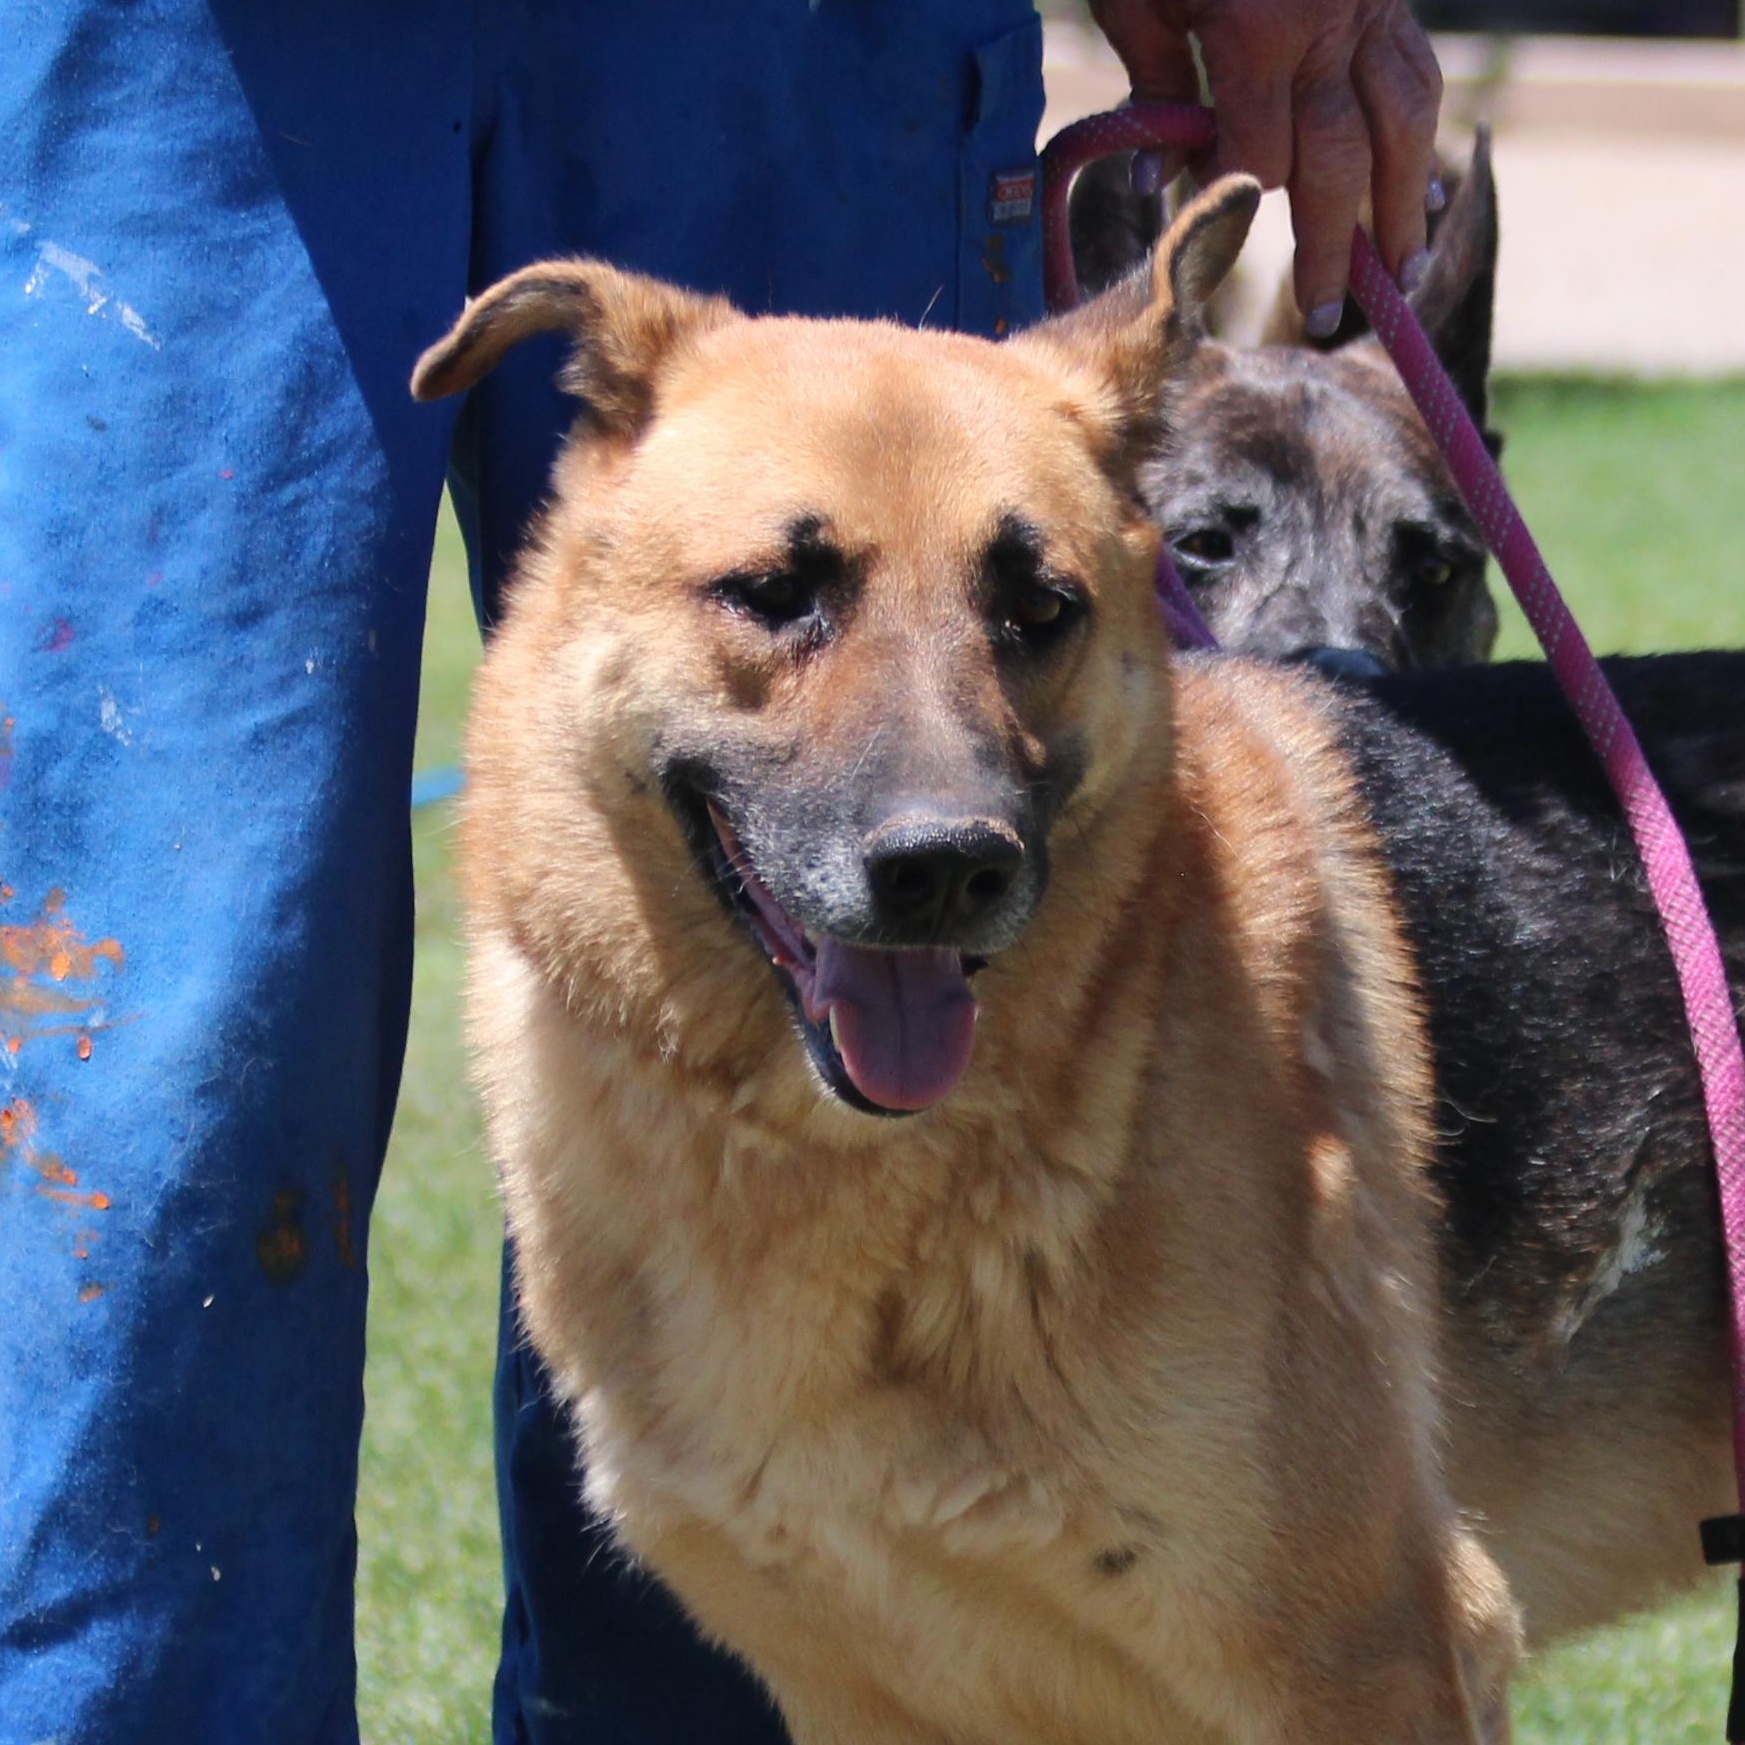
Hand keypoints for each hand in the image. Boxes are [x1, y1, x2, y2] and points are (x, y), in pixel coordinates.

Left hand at [1087, 0, 1443, 334]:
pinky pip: (1415, 70)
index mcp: (1255, 28)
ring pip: (1402, 117)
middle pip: (1341, 158)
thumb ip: (1156, 83)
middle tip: (1328, 314)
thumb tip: (1166, 172)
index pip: (1260, 157)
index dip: (1242, 207)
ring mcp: (1370, 1)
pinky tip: (1412, 184)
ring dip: (1402, 200)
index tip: (1228, 242)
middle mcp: (1327, 21)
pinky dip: (1415, 132)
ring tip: (1398, 267)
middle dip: (1334, 242)